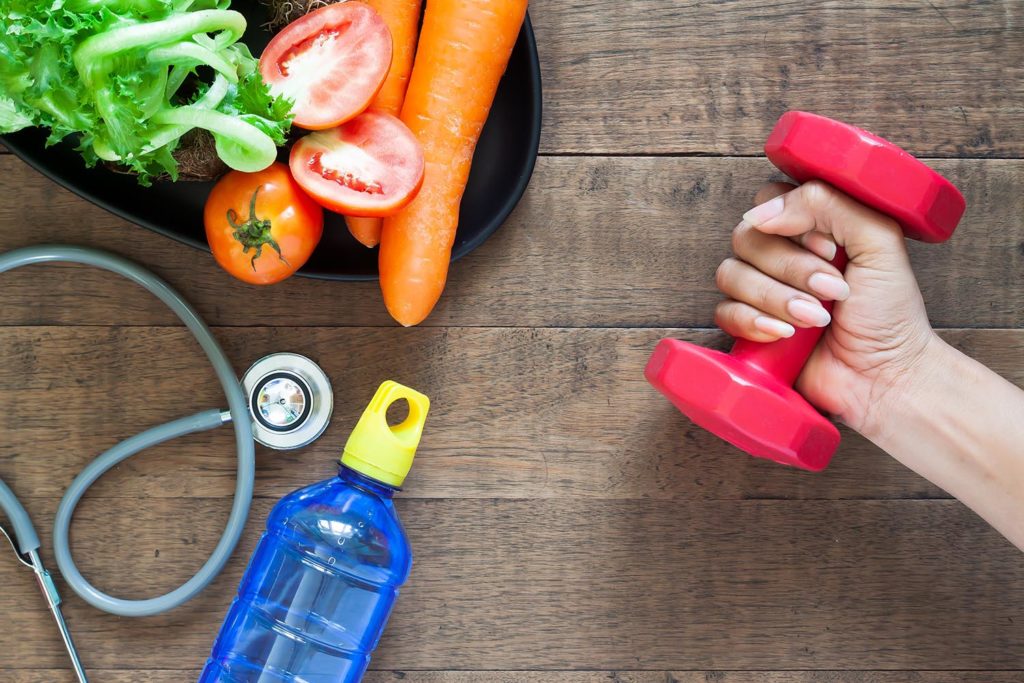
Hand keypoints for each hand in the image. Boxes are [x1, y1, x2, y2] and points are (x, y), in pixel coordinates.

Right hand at [714, 180, 939, 435]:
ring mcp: (762, 291)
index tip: (829, 248)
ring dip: (776, 298)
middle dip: (790, 268)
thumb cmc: (890, 313)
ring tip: (816, 319)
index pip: (769, 199)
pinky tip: (785, 336)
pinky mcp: (748, 328)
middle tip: (831, 291)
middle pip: (747, 236)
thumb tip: (764, 211)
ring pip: (731, 274)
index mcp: (811, 227)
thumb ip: (830, 205)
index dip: (789, 219)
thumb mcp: (879, 242)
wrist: (885, 377)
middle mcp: (781, 255)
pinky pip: (724, 312)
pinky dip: (754, 322)